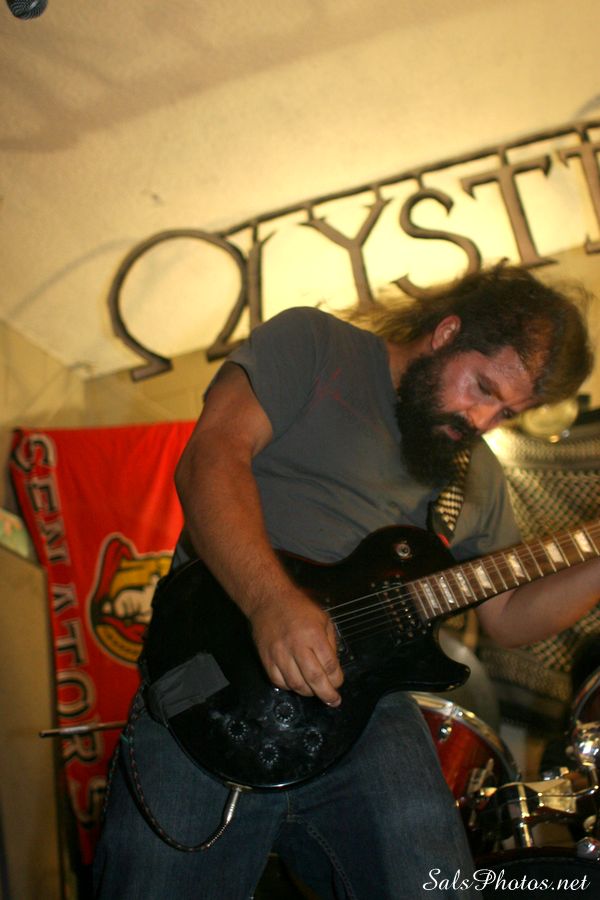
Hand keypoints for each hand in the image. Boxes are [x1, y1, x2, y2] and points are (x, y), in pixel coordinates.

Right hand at [248, 591, 343, 705]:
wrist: (269, 600)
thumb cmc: (298, 607)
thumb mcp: (323, 619)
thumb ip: (330, 643)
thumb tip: (333, 667)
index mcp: (314, 635)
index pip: (329, 665)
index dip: (337, 679)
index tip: (338, 682)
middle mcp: (296, 646)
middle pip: (314, 679)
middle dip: (326, 694)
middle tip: (333, 700)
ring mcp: (280, 654)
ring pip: (296, 684)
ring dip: (308, 692)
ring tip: (315, 691)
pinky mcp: (267, 658)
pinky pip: (279, 682)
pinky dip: (290, 687)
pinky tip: (297, 683)